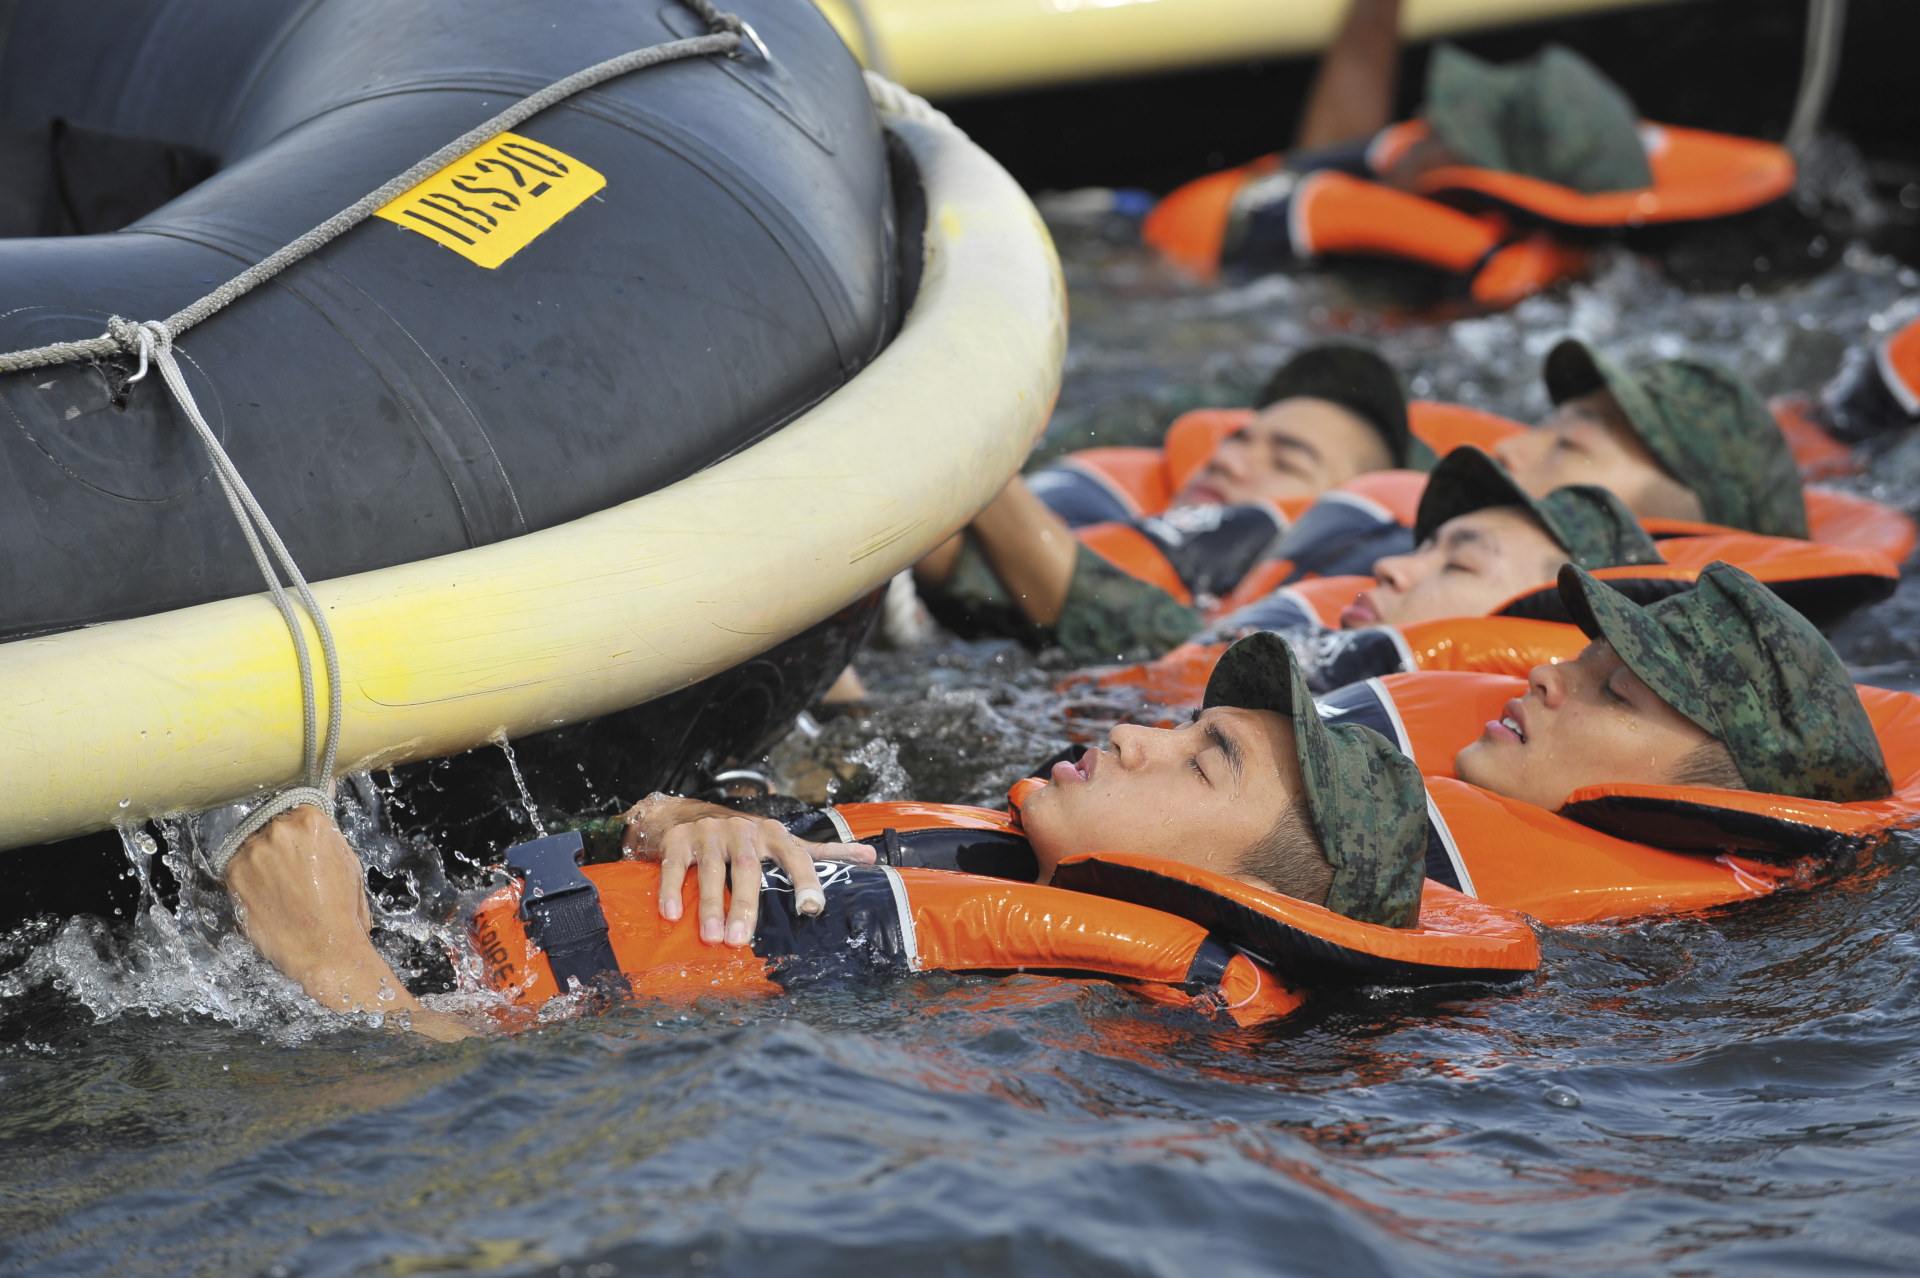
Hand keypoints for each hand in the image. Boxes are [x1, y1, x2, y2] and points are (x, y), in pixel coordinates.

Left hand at [225, 804, 473, 1040]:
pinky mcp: (234, 874)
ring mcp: (253, 852)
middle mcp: (279, 830)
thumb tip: (325, 786)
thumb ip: (327, 827)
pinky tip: (270, 897)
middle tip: (296, 874)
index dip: (300, 830)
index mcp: (311, 821)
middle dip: (283, 846)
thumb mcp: (346, 859)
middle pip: (274, 826)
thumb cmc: (341, 909)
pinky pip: (238, 865)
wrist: (325, 950)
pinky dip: (250, 878)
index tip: (301, 842)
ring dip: (265, 862)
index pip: (298, 808)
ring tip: (284, 890)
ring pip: (254, 845)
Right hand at [620, 797, 874, 945]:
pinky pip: (674, 867)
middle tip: (742, 940)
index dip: (806, 879)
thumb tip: (870, 858)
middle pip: (747, 869)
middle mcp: (742, 831)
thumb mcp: (783, 842)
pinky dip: (671, 890)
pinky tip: (671, 915)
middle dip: (745, 904)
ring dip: (710, 906)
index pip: (796, 856)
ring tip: (713, 939)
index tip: (813, 907)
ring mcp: (708, 834)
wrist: (686, 812)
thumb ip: (823, 854)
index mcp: (773, 834)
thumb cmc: (745, 837)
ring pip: (710, 872)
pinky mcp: (678, 841)